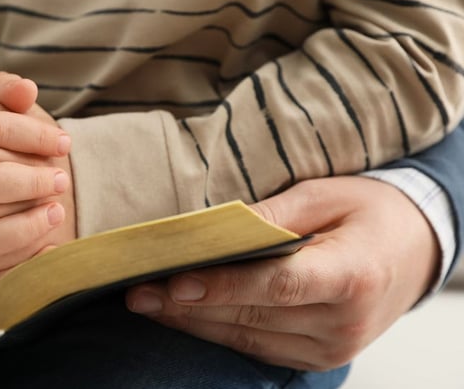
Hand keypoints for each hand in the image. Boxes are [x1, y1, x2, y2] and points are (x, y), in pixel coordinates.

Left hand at [125, 176, 439, 370]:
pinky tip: (181, 315)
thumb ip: (271, 215)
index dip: (223, 286)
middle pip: (252, 315)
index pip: (277, 285)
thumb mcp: (326, 194)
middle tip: (136, 290)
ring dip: (193, 321)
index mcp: (352, 274)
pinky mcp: (318, 359)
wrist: (417, 250)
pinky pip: (256, 347)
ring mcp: (332, 348)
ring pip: (246, 337)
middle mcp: (344, 322)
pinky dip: (216, 331)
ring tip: (145, 303)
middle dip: (187, 304)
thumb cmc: (370, 213)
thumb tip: (214, 228)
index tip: (173, 282)